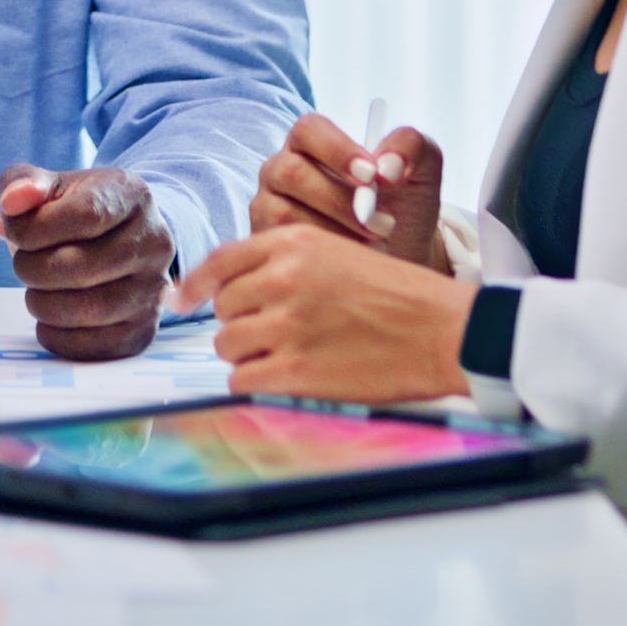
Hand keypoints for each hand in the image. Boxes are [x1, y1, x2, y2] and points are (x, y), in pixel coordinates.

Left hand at [0, 166, 172, 360]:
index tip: (14, 230)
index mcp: (132, 196)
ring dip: (42, 304)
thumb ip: (24, 182)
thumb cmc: (79, 212)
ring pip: (88, 310)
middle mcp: (154, 242)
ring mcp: (154, 289)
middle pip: (81, 267)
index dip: (36, 228)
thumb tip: (11, 202)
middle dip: (31, 268)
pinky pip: (95, 346)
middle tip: (22, 263)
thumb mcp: (54, 186)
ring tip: (35, 289)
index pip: (85, 215)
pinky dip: (58, 336)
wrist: (124, 240)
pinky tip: (48, 317)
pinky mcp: (144, 329)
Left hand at [176, 223, 472, 404]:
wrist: (444, 330)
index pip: (220, 262)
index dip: (195, 285)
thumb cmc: (399, 295)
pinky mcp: (294, 370)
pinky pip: (243, 379)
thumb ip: (282, 263)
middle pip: (223, 307)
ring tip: (288, 355)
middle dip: (241, 322)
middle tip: (276, 333)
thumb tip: (224, 290)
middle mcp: (283, 278)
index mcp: (293, 243)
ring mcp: (286, 325)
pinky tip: (287, 379)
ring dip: (249, 354)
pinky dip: (257, 383)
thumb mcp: (336, 253)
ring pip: (228, 345)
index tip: (182, 300)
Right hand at [249, 112, 446, 269]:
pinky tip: (348, 260)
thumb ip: (410, 146)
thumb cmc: (405, 205)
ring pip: (283, 213)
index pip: (309, 130)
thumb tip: (387, 165)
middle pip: (291, 173)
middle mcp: (281, 169)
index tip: (372, 176)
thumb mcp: (421, 168)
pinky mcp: (267, 242)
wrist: (401, 253)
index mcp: (311, 142)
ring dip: (334, 231)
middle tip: (384, 223)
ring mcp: (268, 206)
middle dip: (340, 201)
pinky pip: (281, 248)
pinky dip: (319, 256)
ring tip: (372, 243)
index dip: (337, 150)